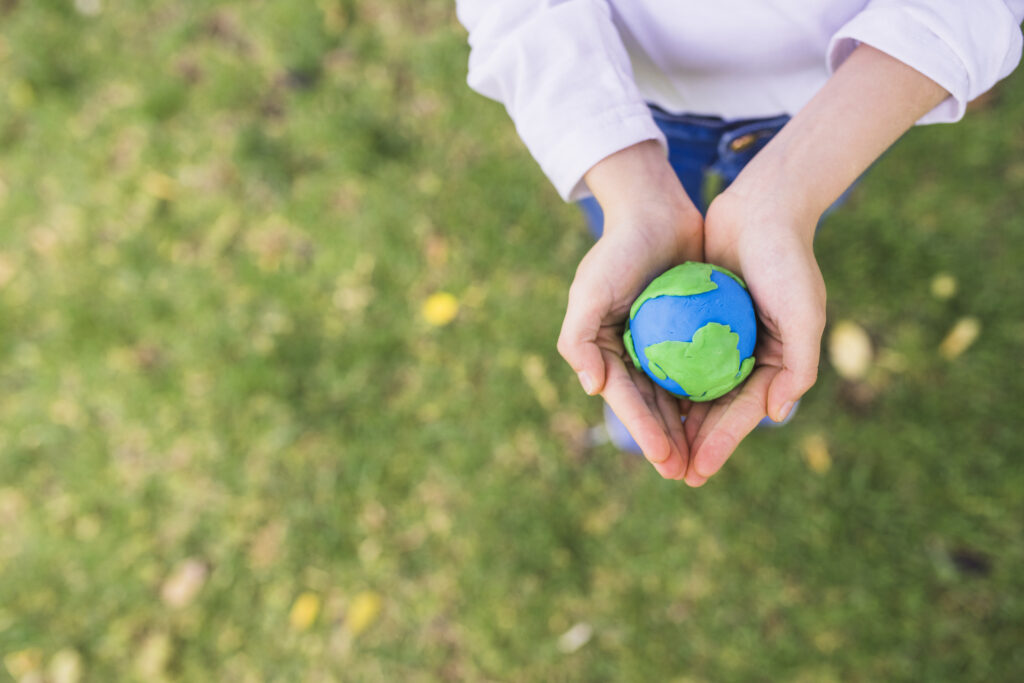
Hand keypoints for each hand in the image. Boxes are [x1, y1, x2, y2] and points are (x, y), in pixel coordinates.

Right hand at [558, 142, 703, 478]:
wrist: (655, 209)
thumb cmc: (617, 250)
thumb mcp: (589, 291)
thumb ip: (579, 339)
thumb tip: (592, 388)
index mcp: (607, 351)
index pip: (628, 399)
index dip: (645, 431)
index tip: (666, 458)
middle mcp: (634, 352)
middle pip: (653, 406)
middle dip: (668, 443)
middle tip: (687, 475)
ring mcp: (664, 343)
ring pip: (680, 395)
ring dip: (691, 429)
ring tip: (708, 459)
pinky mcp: (692, 330)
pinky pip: (704, 367)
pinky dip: (712, 391)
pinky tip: (731, 413)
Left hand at [680, 189, 825, 485]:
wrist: (763, 206)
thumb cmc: (787, 260)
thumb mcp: (804, 312)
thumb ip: (797, 365)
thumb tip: (778, 414)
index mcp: (776, 363)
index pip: (744, 413)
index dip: (721, 444)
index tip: (698, 471)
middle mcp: (749, 356)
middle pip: (715, 409)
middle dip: (695, 443)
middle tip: (672, 474)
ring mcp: (721, 338)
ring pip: (692, 388)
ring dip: (675, 419)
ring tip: (654, 450)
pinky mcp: (697, 318)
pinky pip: (676, 355)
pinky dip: (663, 378)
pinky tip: (639, 398)